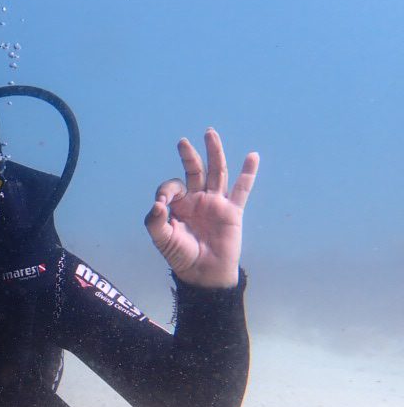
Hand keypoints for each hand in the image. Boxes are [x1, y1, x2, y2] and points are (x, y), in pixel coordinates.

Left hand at [144, 128, 258, 287]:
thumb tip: (158, 204)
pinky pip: (242, 189)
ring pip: (216, 172)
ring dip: (214, 153)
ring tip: (210, 133)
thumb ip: (154, 221)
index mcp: (179, 205)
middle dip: (189, 156)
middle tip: (182, 141)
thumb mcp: (161, 239)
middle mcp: (197, 200)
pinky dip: (248, 173)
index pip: (172, 187)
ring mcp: (216, 203)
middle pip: (194, 171)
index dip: (166, 192)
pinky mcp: (232, 211)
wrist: (203, 273)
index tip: (162, 204)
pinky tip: (252, 156)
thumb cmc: (181, 256)